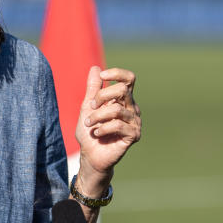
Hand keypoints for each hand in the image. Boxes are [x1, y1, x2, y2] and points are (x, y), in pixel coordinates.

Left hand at [74, 66, 141, 197]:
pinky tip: (97, 134)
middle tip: (91, 106)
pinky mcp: (134, 135)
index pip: (129, 79)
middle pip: (123, 90)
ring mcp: (135, 121)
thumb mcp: (88, 107)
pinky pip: (118, 125)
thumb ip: (93, 89)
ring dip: (98, 116)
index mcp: (123, 99)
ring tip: (89, 124)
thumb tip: (95, 68)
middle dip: (102, 96)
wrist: (90, 155)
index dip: (117, 73)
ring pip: (117, 109)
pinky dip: (103, 128)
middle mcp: (132, 108)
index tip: (102, 76)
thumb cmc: (90, 130)